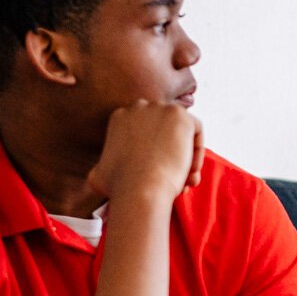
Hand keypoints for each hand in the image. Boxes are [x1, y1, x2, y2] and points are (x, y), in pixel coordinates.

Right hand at [89, 100, 203, 202]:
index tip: (159, 175)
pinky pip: (195, 130)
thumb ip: (103, 167)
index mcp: (120, 117)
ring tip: (186, 182)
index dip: (157, 155)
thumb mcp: (99, 176)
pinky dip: (197, 152)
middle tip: (178, 180)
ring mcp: (159, 108)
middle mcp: (138, 107)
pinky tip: (190, 173)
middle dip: (173, 155)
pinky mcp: (179, 115)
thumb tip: (102, 172)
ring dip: (186, 157)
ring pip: (181, 131)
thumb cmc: (120, 188)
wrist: (139, 189)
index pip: (148, 132)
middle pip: (166, 130)